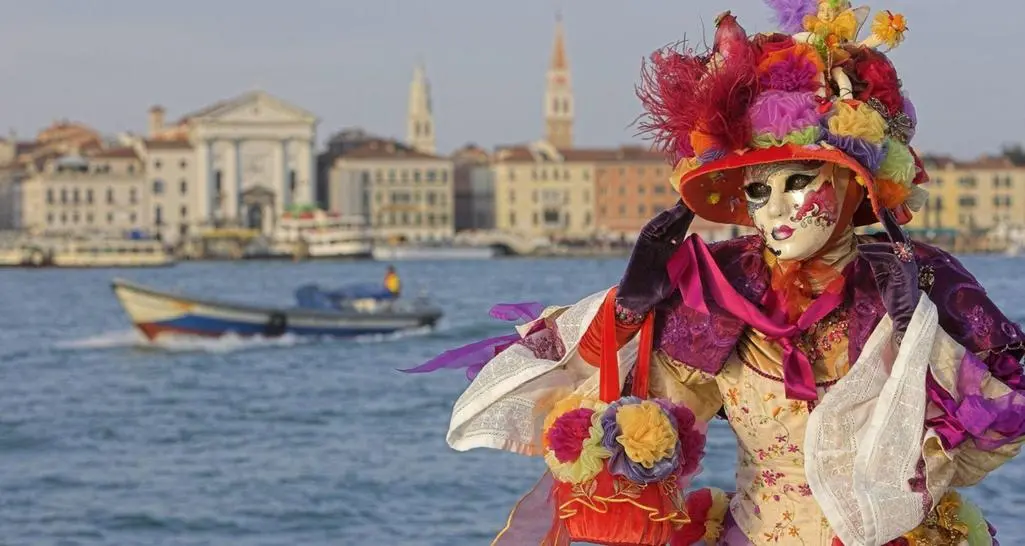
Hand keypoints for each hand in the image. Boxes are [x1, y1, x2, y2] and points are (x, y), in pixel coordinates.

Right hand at [615, 200, 694, 320]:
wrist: (637, 297)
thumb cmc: (657, 290)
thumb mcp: (676, 277)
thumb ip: (684, 265)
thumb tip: (696, 255)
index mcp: (671, 249)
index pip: (681, 230)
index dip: (689, 219)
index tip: (699, 207)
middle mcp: (661, 243)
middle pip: (674, 224)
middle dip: (683, 211)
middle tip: (694, 196)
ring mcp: (651, 243)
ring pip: (664, 224)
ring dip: (674, 213)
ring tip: (684, 203)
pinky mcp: (642, 244)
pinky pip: (651, 229)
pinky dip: (660, 220)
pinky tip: (670, 212)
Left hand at [858, 209, 919, 343]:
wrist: (904, 313)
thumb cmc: (894, 294)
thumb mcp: (882, 273)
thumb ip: (876, 260)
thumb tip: (864, 247)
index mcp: (903, 257)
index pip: (896, 237)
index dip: (890, 223)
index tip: (881, 210)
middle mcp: (908, 257)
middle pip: (899, 235)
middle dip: (890, 222)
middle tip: (880, 209)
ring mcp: (908, 264)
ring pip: (892, 247)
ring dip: (874, 245)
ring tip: (858, 245)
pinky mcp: (904, 272)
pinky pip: (889, 258)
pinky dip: (875, 254)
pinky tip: (863, 252)